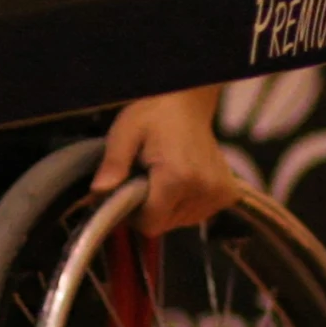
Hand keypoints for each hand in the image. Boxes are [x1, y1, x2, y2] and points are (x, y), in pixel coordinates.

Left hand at [91, 88, 239, 233]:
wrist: (187, 102)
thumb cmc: (152, 114)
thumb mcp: (125, 132)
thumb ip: (113, 164)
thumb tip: (98, 193)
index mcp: (178, 177)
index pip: (151, 224)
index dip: (133, 215)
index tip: (127, 193)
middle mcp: (204, 189)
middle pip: (166, 224)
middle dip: (150, 208)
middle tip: (145, 178)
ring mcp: (220, 193)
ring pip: (181, 222)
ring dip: (167, 206)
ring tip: (163, 175)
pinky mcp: (228, 194)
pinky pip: (197, 214)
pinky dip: (184, 203)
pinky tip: (180, 180)